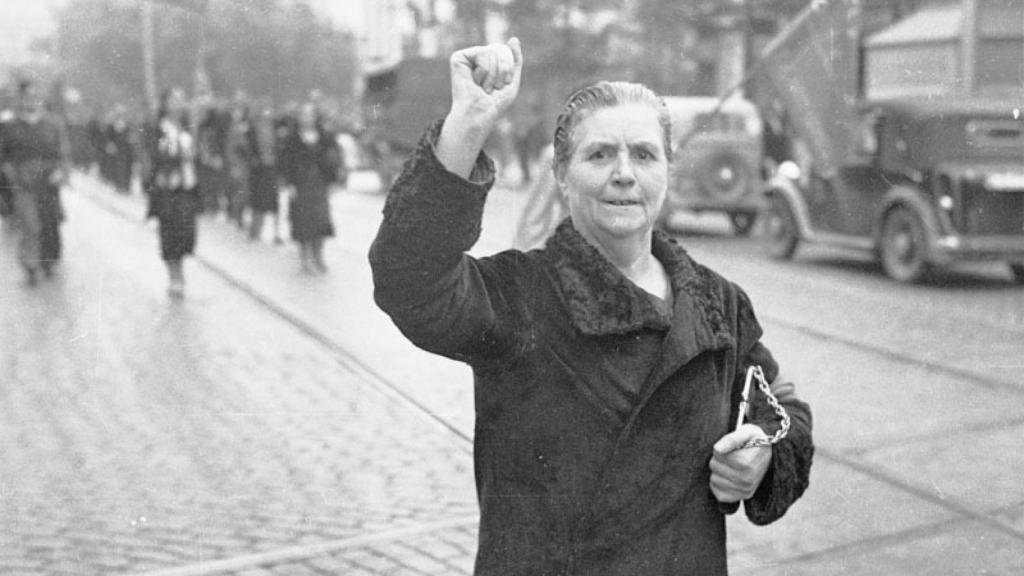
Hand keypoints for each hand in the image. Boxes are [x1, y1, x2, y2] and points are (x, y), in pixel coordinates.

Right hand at [436, 38, 522, 177]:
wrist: (480, 114)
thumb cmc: (494, 103)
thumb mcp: (512, 80)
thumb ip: (515, 59)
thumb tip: (514, 39)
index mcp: (489, 62)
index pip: (506, 50)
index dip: (508, 68)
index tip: (500, 85)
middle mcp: (477, 57)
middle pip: (500, 48)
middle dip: (502, 70)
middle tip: (491, 87)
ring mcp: (467, 57)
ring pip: (492, 51)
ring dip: (493, 74)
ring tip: (483, 86)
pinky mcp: (458, 58)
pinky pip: (483, 52)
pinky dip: (484, 70)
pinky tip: (475, 81)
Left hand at [709, 424, 771, 502]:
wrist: (769, 456)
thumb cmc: (755, 441)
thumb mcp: (748, 431)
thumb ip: (732, 438)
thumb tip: (718, 449)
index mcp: (747, 464)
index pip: (717, 453)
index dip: (722, 447)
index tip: (733, 447)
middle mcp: (747, 481)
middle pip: (713, 466)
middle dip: (719, 459)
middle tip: (732, 456)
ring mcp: (744, 491)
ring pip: (713, 479)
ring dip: (719, 471)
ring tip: (733, 466)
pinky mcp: (739, 498)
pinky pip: (716, 491)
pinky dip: (719, 483)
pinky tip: (729, 477)